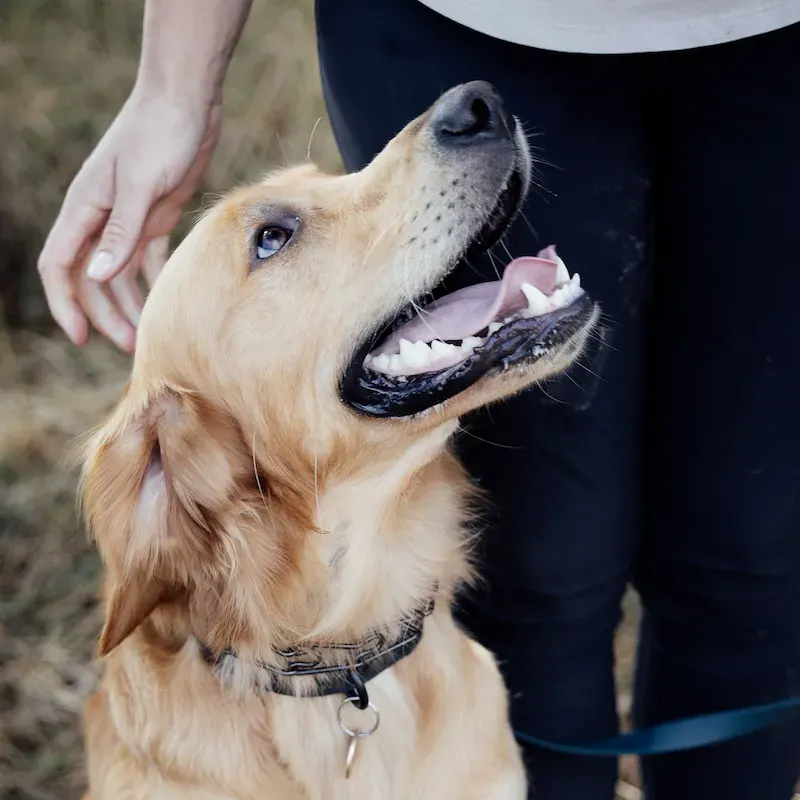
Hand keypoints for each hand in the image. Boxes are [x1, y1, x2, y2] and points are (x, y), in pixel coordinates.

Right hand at [38, 91, 220, 350]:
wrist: (188, 100)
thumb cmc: (160, 133)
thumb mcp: (140, 182)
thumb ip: (120, 230)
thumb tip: (98, 276)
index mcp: (85, 208)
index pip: (60, 266)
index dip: (66, 304)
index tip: (81, 338)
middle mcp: (101, 217)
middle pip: (92, 277)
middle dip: (107, 314)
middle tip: (134, 346)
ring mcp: (128, 217)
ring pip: (120, 272)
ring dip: (132, 303)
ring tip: (152, 333)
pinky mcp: (155, 214)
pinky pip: (149, 258)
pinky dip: (155, 281)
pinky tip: (169, 301)